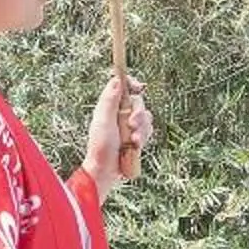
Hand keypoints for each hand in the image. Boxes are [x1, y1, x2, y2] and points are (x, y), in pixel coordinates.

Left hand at [84, 71, 153, 193]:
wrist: (106, 169)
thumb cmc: (100, 146)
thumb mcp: (104, 120)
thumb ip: (110, 100)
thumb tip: (116, 79)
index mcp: (110, 106)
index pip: (123, 86)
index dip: (131, 83)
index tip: (138, 87)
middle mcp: (120, 112)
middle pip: (138, 101)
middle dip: (138, 113)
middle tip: (132, 124)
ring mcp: (129, 125)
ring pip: (146, 116)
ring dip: (141, 128)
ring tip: (133, 140)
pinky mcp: (137, 136)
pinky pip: (148, 130)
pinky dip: (144, 137)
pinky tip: (136, 145)